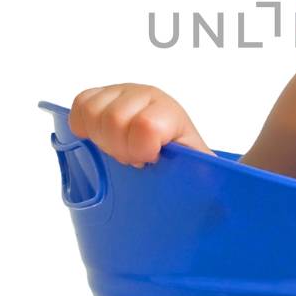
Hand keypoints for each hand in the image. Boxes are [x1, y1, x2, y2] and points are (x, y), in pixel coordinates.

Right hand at [68, 83, 210, 167]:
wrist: (177, 151)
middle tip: (133, 158)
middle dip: (119, 147)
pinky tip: (102, 138)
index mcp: (170, 114)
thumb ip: (203, 180)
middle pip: (113, 119)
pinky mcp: (101, 96)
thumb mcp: (198, 174)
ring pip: (92, 111)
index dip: (140, 150)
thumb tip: (216, 202)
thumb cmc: (185, 166)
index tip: (148, 161)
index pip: (146, 125)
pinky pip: (80, 105)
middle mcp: (146, 96)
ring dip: (101, 137)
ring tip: (119, 148)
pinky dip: (84, 126)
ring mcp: (122, 93)